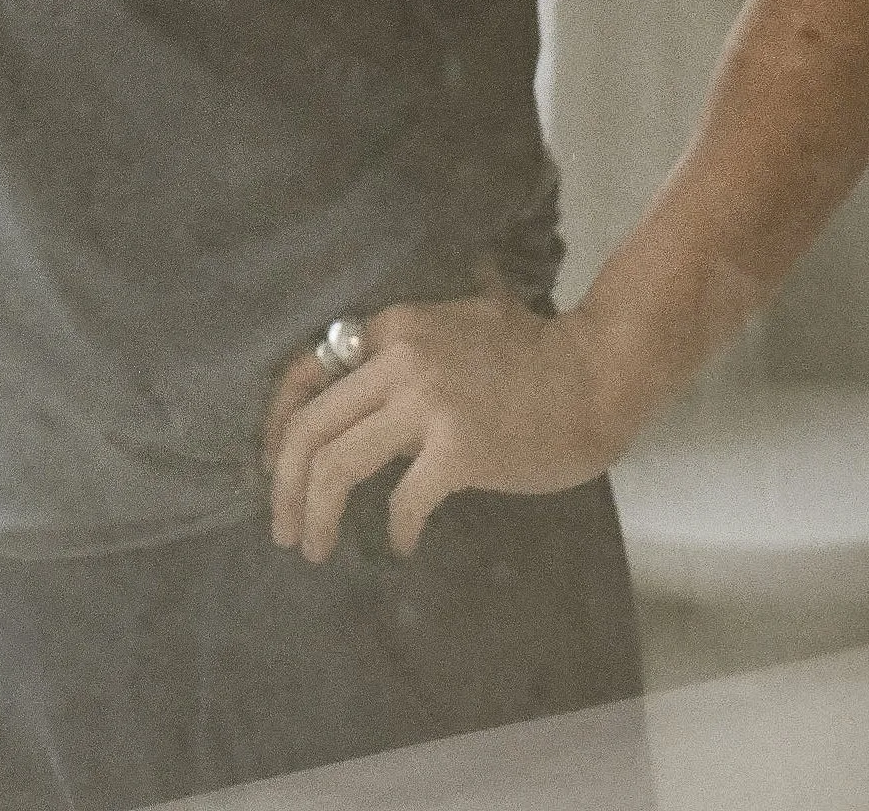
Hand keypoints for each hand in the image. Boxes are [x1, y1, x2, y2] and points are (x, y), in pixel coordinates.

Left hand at [262, 288, 622, 563]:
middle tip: (281, 528)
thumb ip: (408, 342)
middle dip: (283, 485)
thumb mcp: (458, 320)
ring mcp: (428, 404)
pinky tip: (401, 547)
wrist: (596, 373)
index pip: (306, 372)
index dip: (276, 426)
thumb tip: (361, 375)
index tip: (272, 467)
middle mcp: (400, 359)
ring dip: (315, 515)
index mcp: (393, 326)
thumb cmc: (534, 352)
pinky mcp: (458, 449)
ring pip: (338, 466)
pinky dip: (393, 532)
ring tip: (314, 548)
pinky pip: (402, 501)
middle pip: (309, 427)